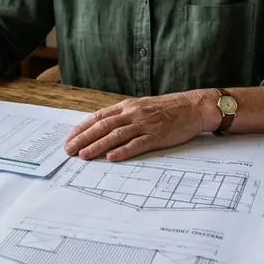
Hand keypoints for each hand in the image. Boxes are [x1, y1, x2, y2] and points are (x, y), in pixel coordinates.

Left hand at [63, 93, 207, 161]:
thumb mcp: (141, 107)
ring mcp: (145, 125)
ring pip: (116, 135)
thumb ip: (123, 117)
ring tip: (84, 155)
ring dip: (98, 146)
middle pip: (103, 126)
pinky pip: (137, 144)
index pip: (99, 117)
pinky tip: (111, 157)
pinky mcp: (157, 136)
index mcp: (127, 106)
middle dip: (84, 138)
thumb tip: (102, 128)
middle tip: (69, 150)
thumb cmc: (167, 108)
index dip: (82, 128)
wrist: (193, 107)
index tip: (69, 138)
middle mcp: (133, 114)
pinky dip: (123, 151)